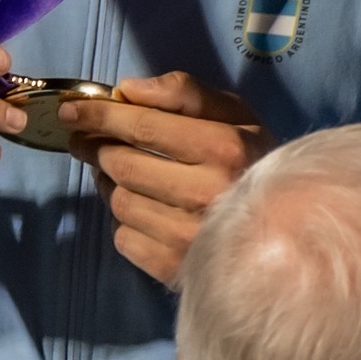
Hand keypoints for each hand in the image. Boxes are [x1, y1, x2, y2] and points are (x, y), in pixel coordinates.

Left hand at [59, 71, 270, 286]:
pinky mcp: (178, 268)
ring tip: (123, 177)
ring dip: (111, 186)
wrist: (290, 228)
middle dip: (97, 149)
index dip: (99, 115)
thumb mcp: (235, 114)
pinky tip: (146, 211)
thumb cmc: (254, 161)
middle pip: (122, 165)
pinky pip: (125, 239)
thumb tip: (128, 91)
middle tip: (89, 143)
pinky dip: (127, 223)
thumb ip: (185, 93)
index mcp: (225, 148)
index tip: (71, 110)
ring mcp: (192, 236)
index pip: (142, 127)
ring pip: (120, 203)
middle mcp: (208, 193)